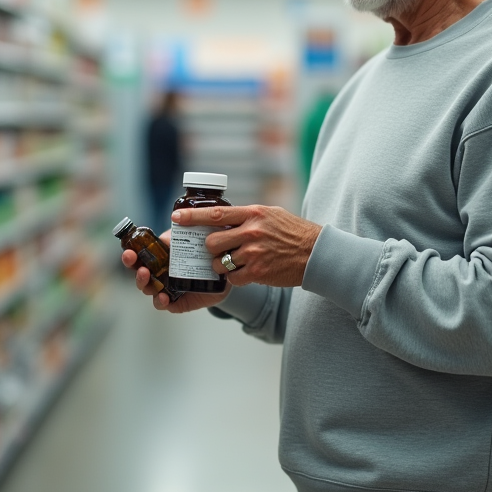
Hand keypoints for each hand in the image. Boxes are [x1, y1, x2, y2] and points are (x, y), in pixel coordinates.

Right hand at [120, 230, 228, 312]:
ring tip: (147, 276)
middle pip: (139, 275)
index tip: (128, 252)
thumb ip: (172, 237)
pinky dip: (161, 301)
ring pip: (149, 290)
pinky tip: (163, 296)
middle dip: (134, 269)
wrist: (222, 270)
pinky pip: (164, 304)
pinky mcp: (177, 302)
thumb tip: (161, 238)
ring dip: (144, 283)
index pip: (138, 258)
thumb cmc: (200, 252)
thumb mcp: (185, 238)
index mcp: (157, 258)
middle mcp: (158, 274)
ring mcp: (166, 288)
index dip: (130, 256)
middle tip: (134, 263)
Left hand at [174, 205, 321, 288]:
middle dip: (209, 248)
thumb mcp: (270, 214)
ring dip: (220, 265)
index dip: (192, 216)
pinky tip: (244, 272)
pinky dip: (234, 277)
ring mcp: (254, 253)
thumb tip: (222, 218)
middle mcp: (251, 232)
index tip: (176, 217)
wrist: (315, 253)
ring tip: (231, 262)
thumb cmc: (293, 232)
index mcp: (253, 214)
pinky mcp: (257, 271)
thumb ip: (247, 216)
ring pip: (219, 262)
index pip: (215, 214)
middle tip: (216, 250)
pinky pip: (233, 277)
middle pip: (212, 242)